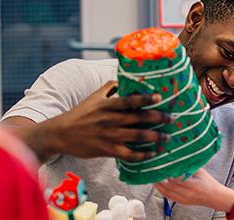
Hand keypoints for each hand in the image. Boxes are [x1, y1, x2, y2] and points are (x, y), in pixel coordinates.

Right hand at [29, 81, 172, 161]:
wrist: (61, 134)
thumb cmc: (80, 114)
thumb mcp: (93, 97)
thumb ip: (109, 88)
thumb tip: (125, 79)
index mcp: (107, 105)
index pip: (129, 100)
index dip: (145, 99)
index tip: (159, 97)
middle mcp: (110, 119)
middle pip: (138, 118)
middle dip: (158, 119)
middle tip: (171, 119)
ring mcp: (109, 136)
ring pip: (137, 136)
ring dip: (155, 137)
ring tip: (166, 137)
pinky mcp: (107, 150)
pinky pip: (129, 154)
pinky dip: (142, 155)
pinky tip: (152, 154)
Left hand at [154, 169, 233, 211]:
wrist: (213, 197)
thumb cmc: (208, 182)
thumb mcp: (200, 171)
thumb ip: (188, 166)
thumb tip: (177, 158)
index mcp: (193, 185)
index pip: (176, 179)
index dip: (167, 173)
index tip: (161, 166)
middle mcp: (187, 193)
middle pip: (169, 186)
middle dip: (159, 178)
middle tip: (153, 170)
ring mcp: (183, 199)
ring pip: (166, 192)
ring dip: (158, 185)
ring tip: (152, 176)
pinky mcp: (181, 202)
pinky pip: (168, 196)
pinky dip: (161, 190)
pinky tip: (157, 184)